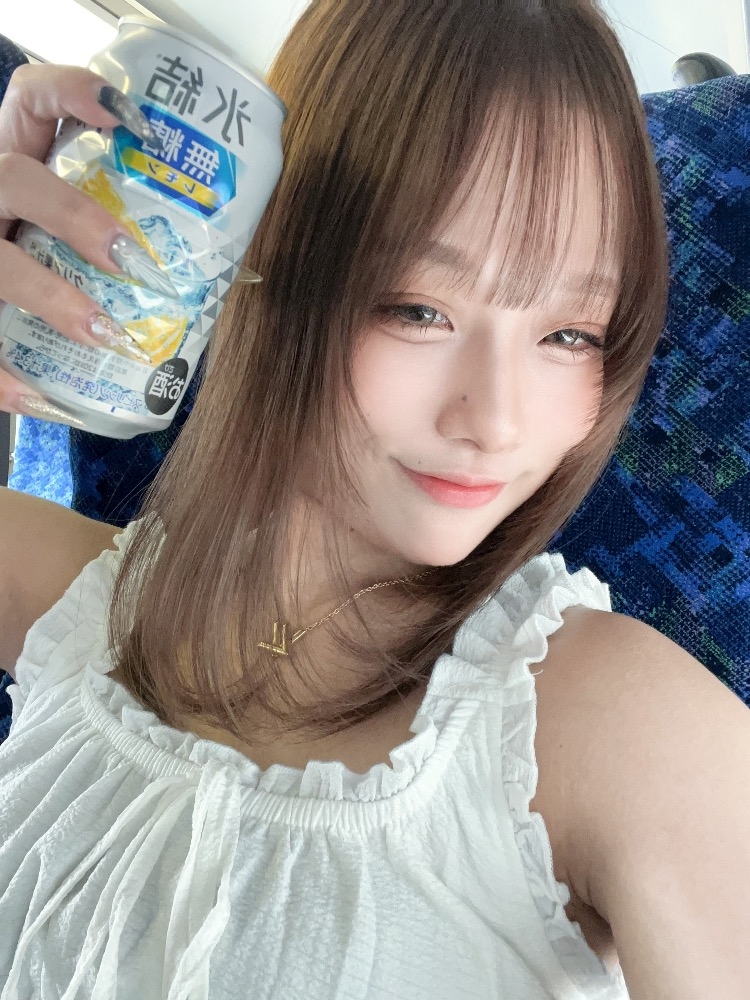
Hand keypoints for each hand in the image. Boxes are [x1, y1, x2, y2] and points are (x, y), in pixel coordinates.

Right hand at [0, 63, 153, 421]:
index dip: (73, 93)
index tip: (128, 119)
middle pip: (14, 178)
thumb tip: (233, 275)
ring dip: (51, 296)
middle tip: (131, 259)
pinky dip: (2, 378)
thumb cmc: (36, 254)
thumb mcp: (56, 226)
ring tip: (103, 331)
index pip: (30, 99)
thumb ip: (117, 231)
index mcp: (12, 160)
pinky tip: (39, 397)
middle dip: (75, 216)